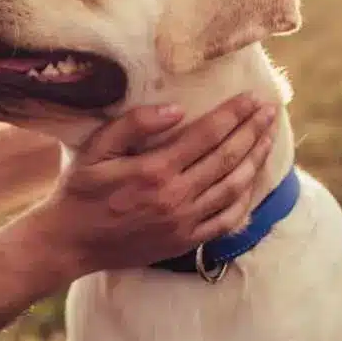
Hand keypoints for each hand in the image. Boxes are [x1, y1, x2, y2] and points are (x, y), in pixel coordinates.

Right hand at [25, 93, 276, 278]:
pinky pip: (226, 220)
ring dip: (255, 160)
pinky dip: (246, 199)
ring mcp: (184, 222)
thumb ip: (132, 125)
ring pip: (233, 187)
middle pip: (227, 158)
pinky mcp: (185, 241)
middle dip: (253, 131)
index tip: (252, 97)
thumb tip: (175, 109)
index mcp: (154, 170)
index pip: (207, 135)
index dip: (233, 114)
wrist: (71, 243)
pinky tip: (253, 181)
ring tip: (269, 138)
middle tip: (270, 110)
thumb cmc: (80, 191)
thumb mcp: (95, 149)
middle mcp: (175, 196)